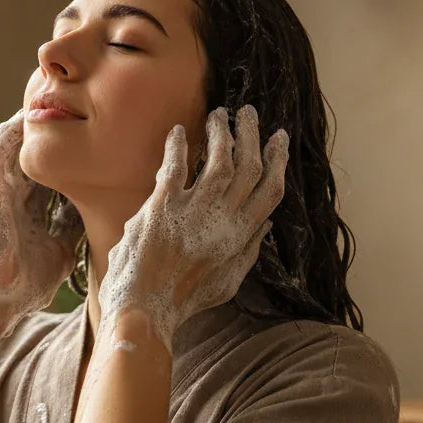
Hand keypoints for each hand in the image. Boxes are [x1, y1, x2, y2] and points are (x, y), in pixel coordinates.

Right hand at [0, 109, 83, 335]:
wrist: (0, 300)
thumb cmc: (29, 282)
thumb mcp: (60, 248)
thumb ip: (70, 228)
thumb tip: (91, 213)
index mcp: (29, 208)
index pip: (48, 169)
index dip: (64, 150)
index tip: (85, 130)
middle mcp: (13, 196)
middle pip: (31, 152)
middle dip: (46, 129)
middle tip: (66, 103)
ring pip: (11, 147)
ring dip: (26, 126)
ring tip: (43, 99)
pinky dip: (7, 137)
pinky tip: (21, 119)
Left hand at [97, 104, 288, 352]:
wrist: (144, 310)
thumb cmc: (182, 300)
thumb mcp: (227, 282)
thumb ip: (248, 252)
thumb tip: (267, 225)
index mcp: (240, 239)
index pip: (270, 191)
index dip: (278, 161)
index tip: (279, 138)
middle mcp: (222, 223)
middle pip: (248, 168)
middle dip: (251, 135)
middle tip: (248, 113)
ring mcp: (192, 215)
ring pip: (219, 161)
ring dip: (220, 134)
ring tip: (218, 115)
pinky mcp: (161, 210)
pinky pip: (175, 168)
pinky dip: (179, 146)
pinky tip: (179, 132)